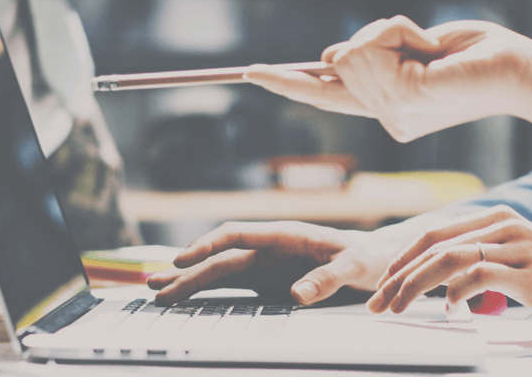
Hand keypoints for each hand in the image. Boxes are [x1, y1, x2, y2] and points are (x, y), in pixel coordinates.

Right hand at [147, 221, 408, 304]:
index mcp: (284, 234)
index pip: (237, 234)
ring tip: (156, 291)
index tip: (183, 259)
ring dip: (188, 280)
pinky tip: (183, 296)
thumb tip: (295, 295)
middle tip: (155, 287)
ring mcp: (264, 264)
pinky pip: (231, 285)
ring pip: (219, 270)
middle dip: (186, 271)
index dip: (208, 245)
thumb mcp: (354, 267)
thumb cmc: (366, 257)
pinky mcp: (266, 281)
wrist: (375, 259)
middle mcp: (268, 247)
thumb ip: (327, 278)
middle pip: (219, 257)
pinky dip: (206, 291)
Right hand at [245, 16, 531, 141]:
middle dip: (375, 35)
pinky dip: (396, 31)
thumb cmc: (476, 54)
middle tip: (423, 43)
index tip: (250, 73)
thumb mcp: (416, 47)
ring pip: (350, 53)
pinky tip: (427, 47)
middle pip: (338, 60)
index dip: (287, 82)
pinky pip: (370, 49)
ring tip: (429, 48)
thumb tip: (331, 56)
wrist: (518, 69)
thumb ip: (374, 53)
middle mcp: (387, 119)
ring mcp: (392, 115)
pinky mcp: (401, 101)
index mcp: (389, 108)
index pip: (326, 95)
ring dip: (389, 32)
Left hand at [367, 206, 531, 343]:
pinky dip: (454, 294)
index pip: (435, 233)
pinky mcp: (529, 273)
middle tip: (377, 301)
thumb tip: (441, 284)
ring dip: (414, 285)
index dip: (403, 258)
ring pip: (448, 259)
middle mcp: (506, 226)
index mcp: (499, 220)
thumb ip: (480, 266)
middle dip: (398, 274)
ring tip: (397, 308)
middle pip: (434, 243)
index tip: (382, 284)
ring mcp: (518, 247)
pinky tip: (449, 310)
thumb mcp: (515, 267)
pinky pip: (477, 277)